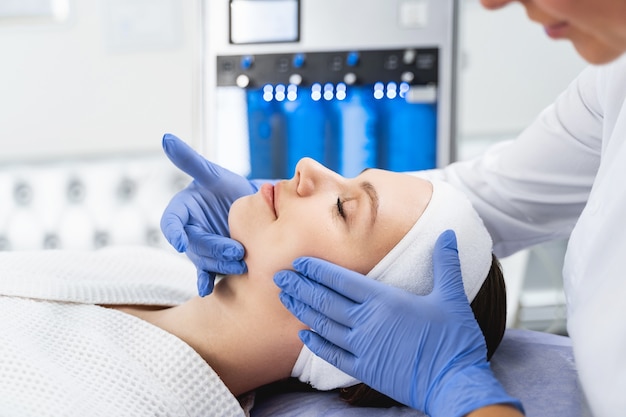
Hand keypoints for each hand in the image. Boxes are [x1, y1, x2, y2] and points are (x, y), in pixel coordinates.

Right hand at [160, 133, 258, 295]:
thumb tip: (166, 138)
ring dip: (218, 265)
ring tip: (241, 264)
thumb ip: (190, 161)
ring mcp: (200, 249)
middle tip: (235, 251)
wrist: (251, 208)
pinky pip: (206, 273)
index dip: (174, 233)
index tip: (182, 242)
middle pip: (193, 245)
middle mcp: (187, 232)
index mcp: (181, 211)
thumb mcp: (213, 174)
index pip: (171, 223)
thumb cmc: (227, 188)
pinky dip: (206, 281)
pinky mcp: (213, 262)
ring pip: (203, 261)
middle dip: (212, 249)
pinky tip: (207, 289)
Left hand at [274, 230, 522, 415]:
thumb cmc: (454, 340)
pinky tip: (303, 335)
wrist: (454, 383)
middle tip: (279, 276)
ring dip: (301, 310)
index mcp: (384, 300)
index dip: (317, 269)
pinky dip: (315, 343)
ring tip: (284, 298)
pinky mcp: (363, 369)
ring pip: (323, 325)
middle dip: (300, 286)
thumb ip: (445, 263)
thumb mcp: (452, 297)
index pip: (341, 280)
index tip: (299, 261)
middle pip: (324, 300)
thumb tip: (448, 233)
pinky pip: (331, 354)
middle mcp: (367, 322)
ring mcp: (362, 347)